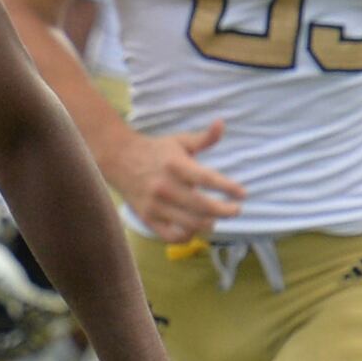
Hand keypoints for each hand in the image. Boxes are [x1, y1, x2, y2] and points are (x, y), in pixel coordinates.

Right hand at [100, 117, 244, 246]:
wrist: (119, 159)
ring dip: (210, 224)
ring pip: (191, 224)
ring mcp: (156, 205)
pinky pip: (171, 236)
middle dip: (225, 211)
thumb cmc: (156, 150)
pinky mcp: (148, 218)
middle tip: (235, 209)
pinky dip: (187, 236)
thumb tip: (221, 123)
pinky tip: (194, 227)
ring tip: (216, 218)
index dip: (228, 188)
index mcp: (176, 166)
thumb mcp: (180, 141)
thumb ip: (204, 138)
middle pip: (203, 207)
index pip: (208, 179)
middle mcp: (166, 187)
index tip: (242, 194)